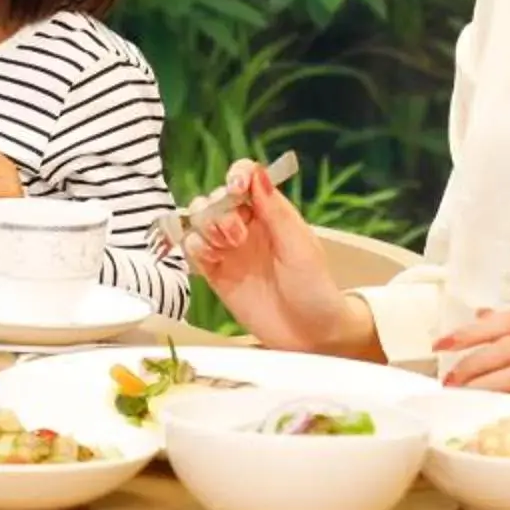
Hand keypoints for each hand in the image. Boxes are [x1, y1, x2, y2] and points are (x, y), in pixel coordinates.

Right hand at [178, 157, 373, 358]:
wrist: (310, 336)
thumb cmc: (316, 289)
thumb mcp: (300, 248)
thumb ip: (275, 211)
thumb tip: (258, 173)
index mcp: (271, 213)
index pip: (246, 179)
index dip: (236, 176)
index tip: (235, 187)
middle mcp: (247, 227)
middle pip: (216, 198)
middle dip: (219, 210)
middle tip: (236, 234)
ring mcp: (230, 250)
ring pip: (199, 221)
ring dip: (206, 228)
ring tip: (226, 247)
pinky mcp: (216, 273)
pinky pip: (193, 250)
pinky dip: (195, 248)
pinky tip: (212, 260)